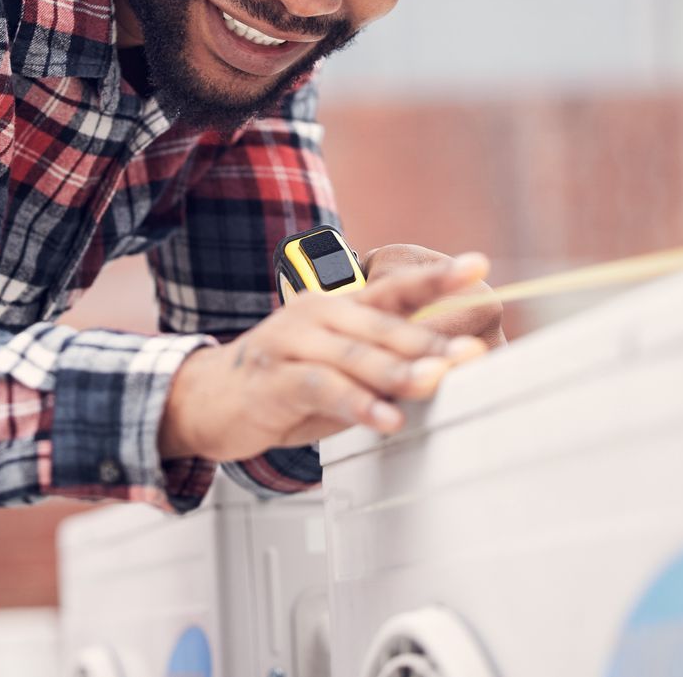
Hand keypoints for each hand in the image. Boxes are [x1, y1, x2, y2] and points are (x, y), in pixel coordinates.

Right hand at [159, 254, 491, 462]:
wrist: (206, 399)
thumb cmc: (283, 385)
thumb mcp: (338, 372)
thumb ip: (383, 369)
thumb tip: (445, 374)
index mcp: (338, 307)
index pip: (394, 289)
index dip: (435, 277)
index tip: (476, 264)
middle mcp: (316, 315)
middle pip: (383, 325)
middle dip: (430, 340)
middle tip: (470, 351)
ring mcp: (291, 342)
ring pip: (355, 355)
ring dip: (398, 371)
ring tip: (435, 381)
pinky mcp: (272, 378)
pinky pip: (322, 387)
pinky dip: (357, 402)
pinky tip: (385, 417)